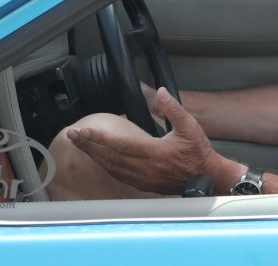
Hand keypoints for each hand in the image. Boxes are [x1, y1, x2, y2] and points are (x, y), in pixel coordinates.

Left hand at [66, 87, 216, 195]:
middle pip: (109, 156)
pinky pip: (118, 174)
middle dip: (88, 145)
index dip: (99, 138)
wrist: (205, 176)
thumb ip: (174, 108)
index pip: (119, 144)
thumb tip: (161, 93)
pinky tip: (98, 159)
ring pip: (111, 167)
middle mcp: (144, 167)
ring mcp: (141, 177)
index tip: (83, 131)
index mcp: (154, 152)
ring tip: (80, 144)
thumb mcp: (190, 126)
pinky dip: (105, 165)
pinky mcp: (142, 183)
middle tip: (72, 135)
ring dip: (93, 155)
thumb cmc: (198, 152)